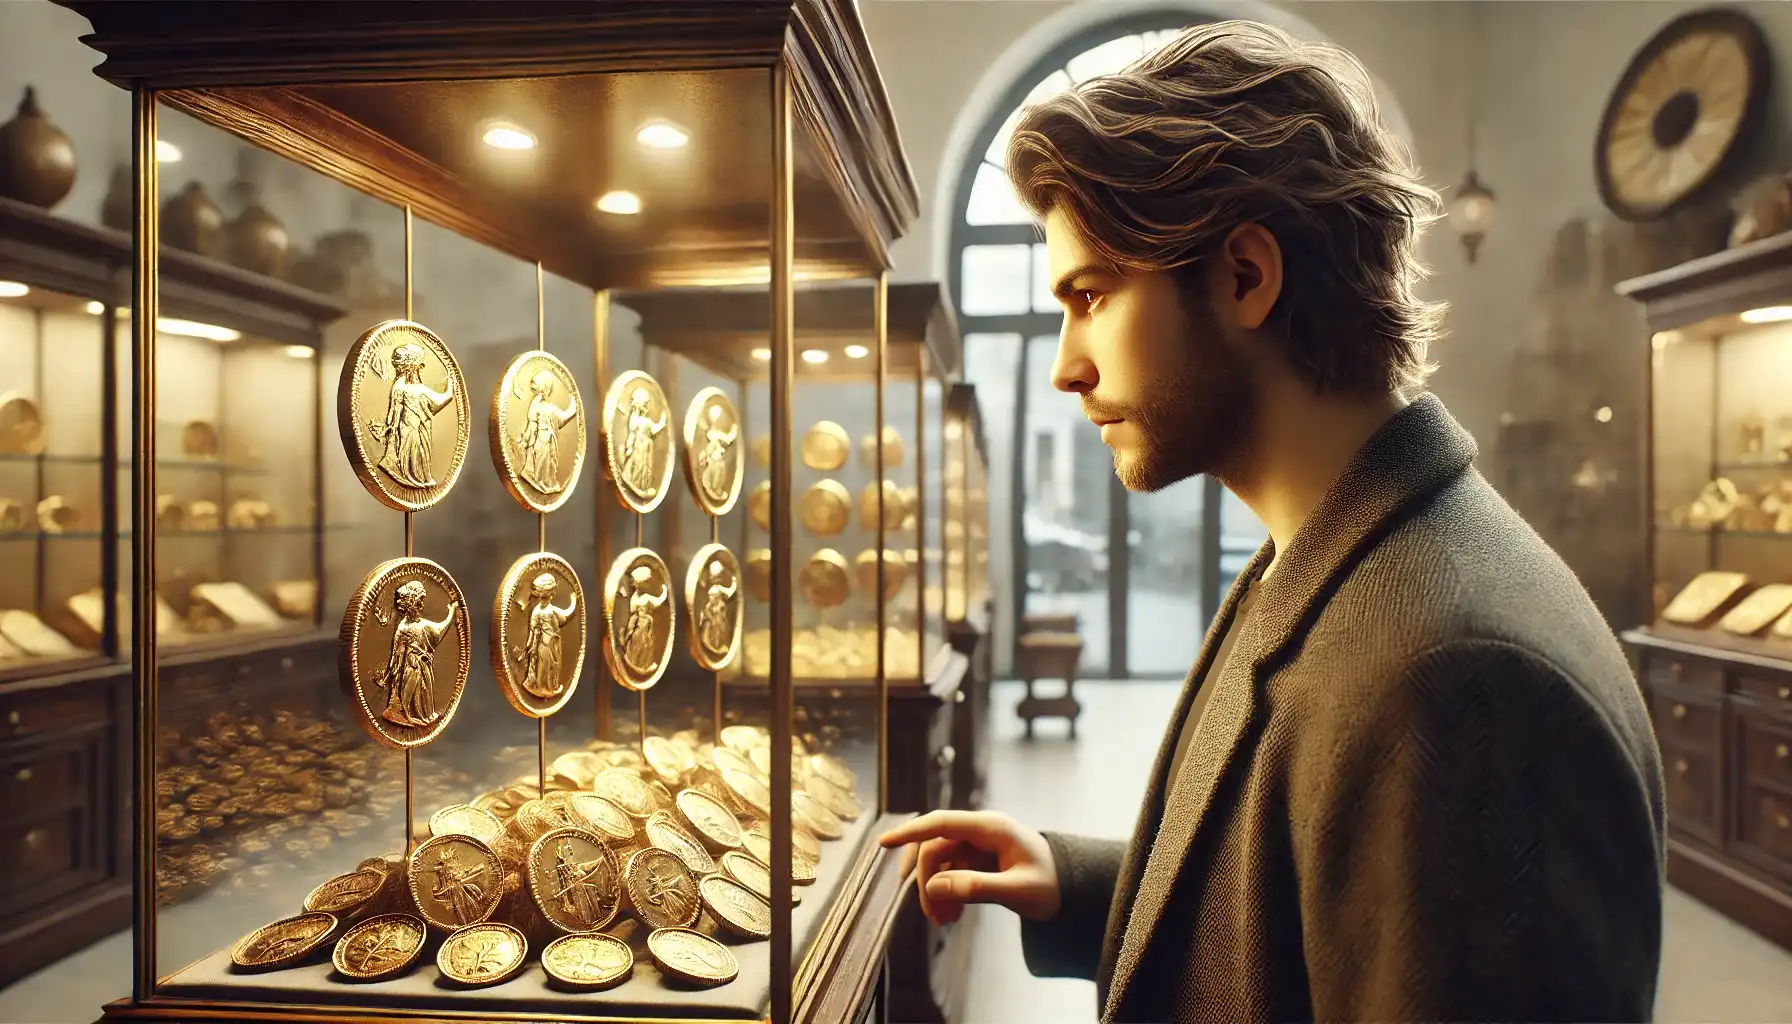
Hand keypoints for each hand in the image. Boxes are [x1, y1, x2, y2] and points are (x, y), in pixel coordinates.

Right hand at [878, 810, 1059, 926]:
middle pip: (935, 848)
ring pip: (939, 863)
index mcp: (991, 827)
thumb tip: (936, 887)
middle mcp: (980, 831)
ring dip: (935, 891)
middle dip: (927, 882)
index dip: (910, 832)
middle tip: (933, 916)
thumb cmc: (1051, 884)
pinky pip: (949, 872)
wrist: (1071, 888)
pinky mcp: (976, 860)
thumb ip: (978, 887)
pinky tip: (950, 916)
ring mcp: (977, 845)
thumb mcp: (1018, 890)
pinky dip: (946, 893)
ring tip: (943, 921)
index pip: (941, 823)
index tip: (883, 843)